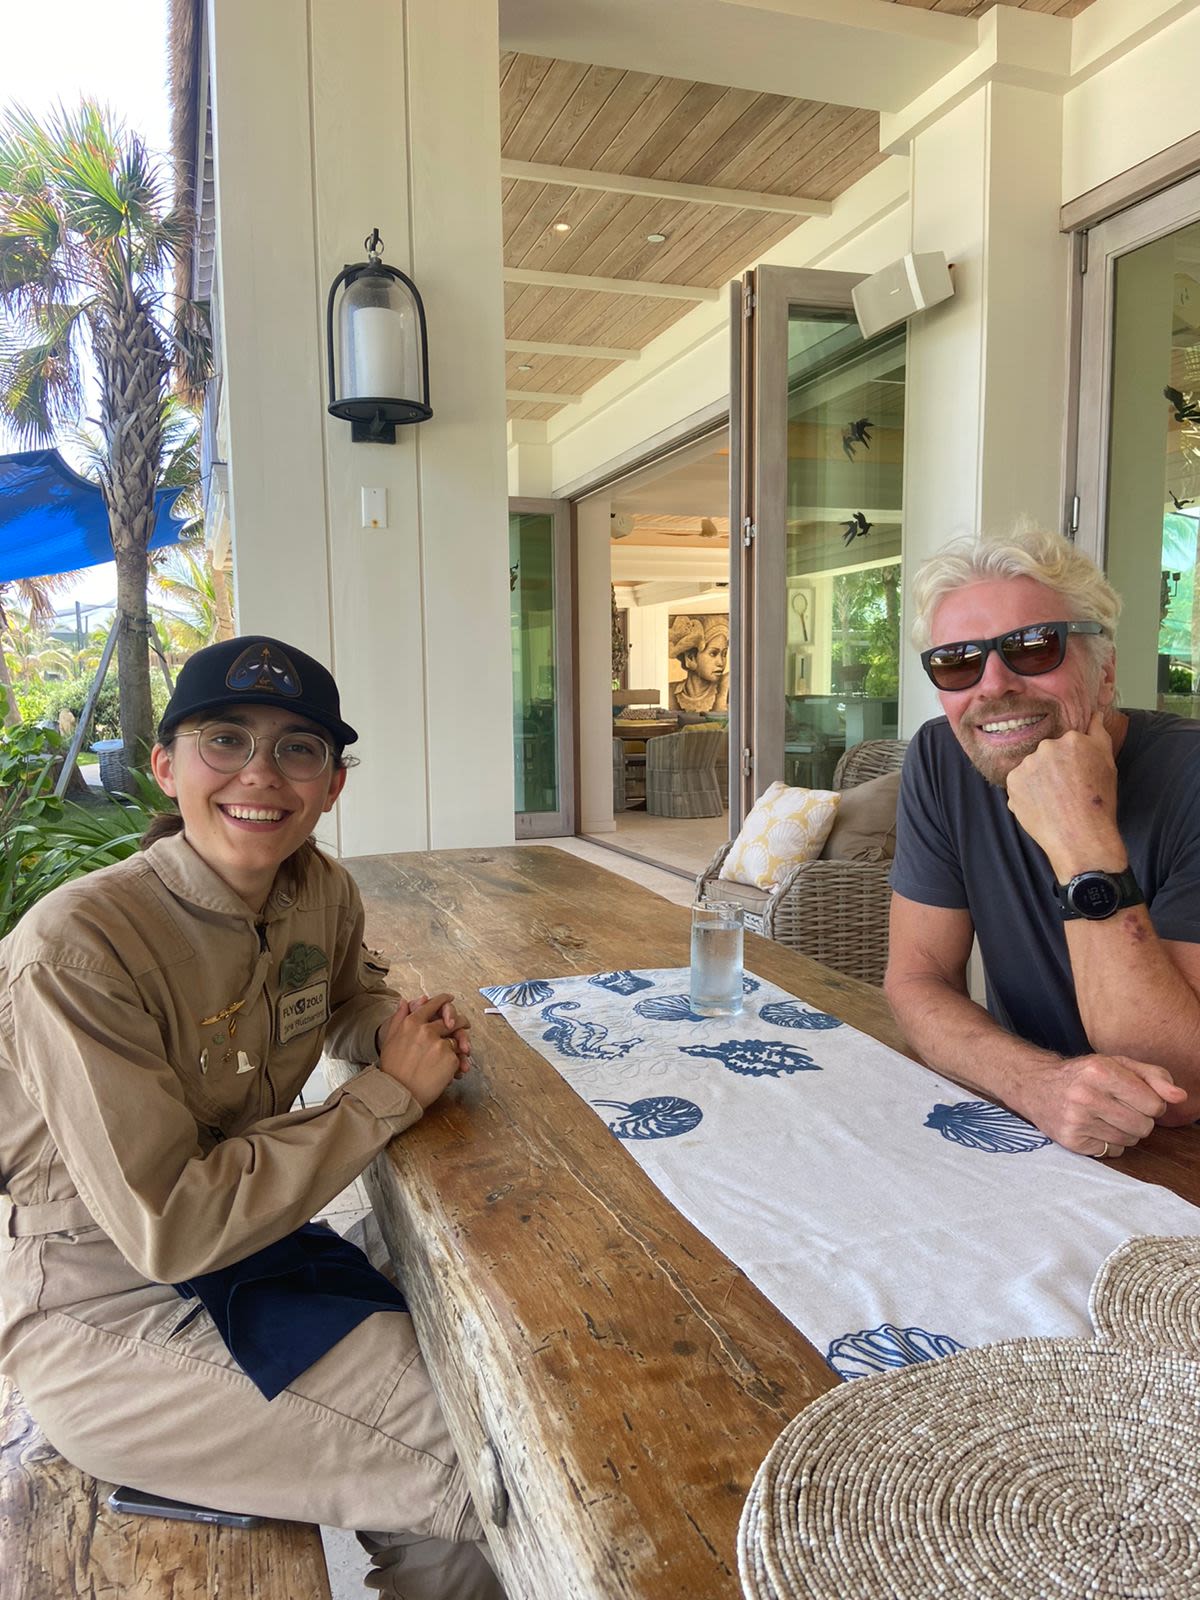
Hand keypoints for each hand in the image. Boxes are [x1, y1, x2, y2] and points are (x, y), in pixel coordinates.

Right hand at [377, 993, 470, 1107]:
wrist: (397, 1093)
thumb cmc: (392, 1068)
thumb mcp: (390, 1039)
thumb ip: (399, 1018)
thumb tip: (404, 1001)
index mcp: (412, 1023)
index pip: (432, 1005)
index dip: (443, 1000)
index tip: (449, 998)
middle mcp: (426, 1030)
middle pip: (451, 1020)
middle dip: (460, 1021)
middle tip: (464, 1024)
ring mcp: (439, 1044)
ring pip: (455, 1039)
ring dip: (457, 1046)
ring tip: (457, 1053)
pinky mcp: (450, 1059)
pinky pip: (458, 1056)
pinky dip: (457, 1063)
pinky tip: (452, 1070)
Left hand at [1005, 713, 1122, 878]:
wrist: (1081, 836)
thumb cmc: (1099, 802)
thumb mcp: (1107, 762)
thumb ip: (1098, 733)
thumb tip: (1095, 713)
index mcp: (1071, 739)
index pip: (1066, 744)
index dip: (1072, 762)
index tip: (1077, 777)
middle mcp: (1046, 747)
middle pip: (1046, 754)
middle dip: (1053, 769)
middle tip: (1066, 791)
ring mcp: (1027, 764)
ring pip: (1030, 769)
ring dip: (1037, 781)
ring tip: (1054, 801)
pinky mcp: (1012, 783)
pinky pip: (1018, 785)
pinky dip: (1026, 794)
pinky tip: (1041, 807)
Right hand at [1021, 1052, 1188, 1155]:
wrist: (1035, 1086)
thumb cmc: (1083, 1074)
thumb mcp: (1116, 1064)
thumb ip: (1153, 1076)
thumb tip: (1180, 1097)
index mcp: (1100, 1071)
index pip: (1153, 1104)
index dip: (1152, 1103)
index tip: (1138, 1098)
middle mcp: (1085, 1096)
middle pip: (1144, 1126)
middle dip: (1139, 1119)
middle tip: (1121, 1108)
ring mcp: (1076, 1120)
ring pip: (1130, 1141)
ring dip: (1125, 1132)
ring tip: (1107, 1117)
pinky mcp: (1071, 1141)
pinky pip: (1112, 1152)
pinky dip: (1109, 1143)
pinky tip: (1094, 1128)